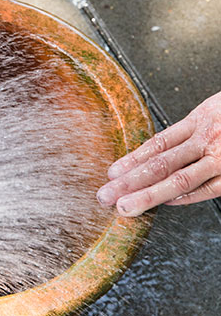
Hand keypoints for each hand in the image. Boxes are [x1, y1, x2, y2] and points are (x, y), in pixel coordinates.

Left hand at [97, 92, 220, 215]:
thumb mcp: (216, 108)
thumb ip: (192, 128)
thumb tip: (158, 152)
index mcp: (201, 118)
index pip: (159, 143)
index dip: (132, 159)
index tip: (111, 173)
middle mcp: (208, 138)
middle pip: (161, 163)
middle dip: (130, 181)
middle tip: (105, 196)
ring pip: (179, 179)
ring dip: (149, 195)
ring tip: (126, 206)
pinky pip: (206, 189)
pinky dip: (184, 197)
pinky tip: (165, 203)